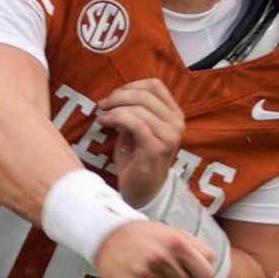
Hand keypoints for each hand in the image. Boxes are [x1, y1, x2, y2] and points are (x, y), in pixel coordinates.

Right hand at [94, 220, 213, 277]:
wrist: (108, 235)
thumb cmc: (145, 235)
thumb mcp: (172, 232)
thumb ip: (195, 245)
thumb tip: (212, 261)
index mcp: (176, 243)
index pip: (204, 274)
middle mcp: (162, 258)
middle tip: (167, 272)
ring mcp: (145, 273)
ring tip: (153, 275)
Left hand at [97, 78, 184, 206]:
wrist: (142, 191)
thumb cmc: (137, 159)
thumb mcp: (137, 129)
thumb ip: (133, 111)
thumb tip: (115, 96)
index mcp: (174, 115)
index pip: (155, 86)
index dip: (131, 86)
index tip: (113, 96)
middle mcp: (176, 123)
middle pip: (145, 94)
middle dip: (119, 96)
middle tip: (102, 105)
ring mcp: (169, 136)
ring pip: (139, 108)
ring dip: (115, 108)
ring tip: (102, 116)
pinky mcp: (156, 148)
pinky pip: (135, 123)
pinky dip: (117, 118)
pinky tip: (104, 122)